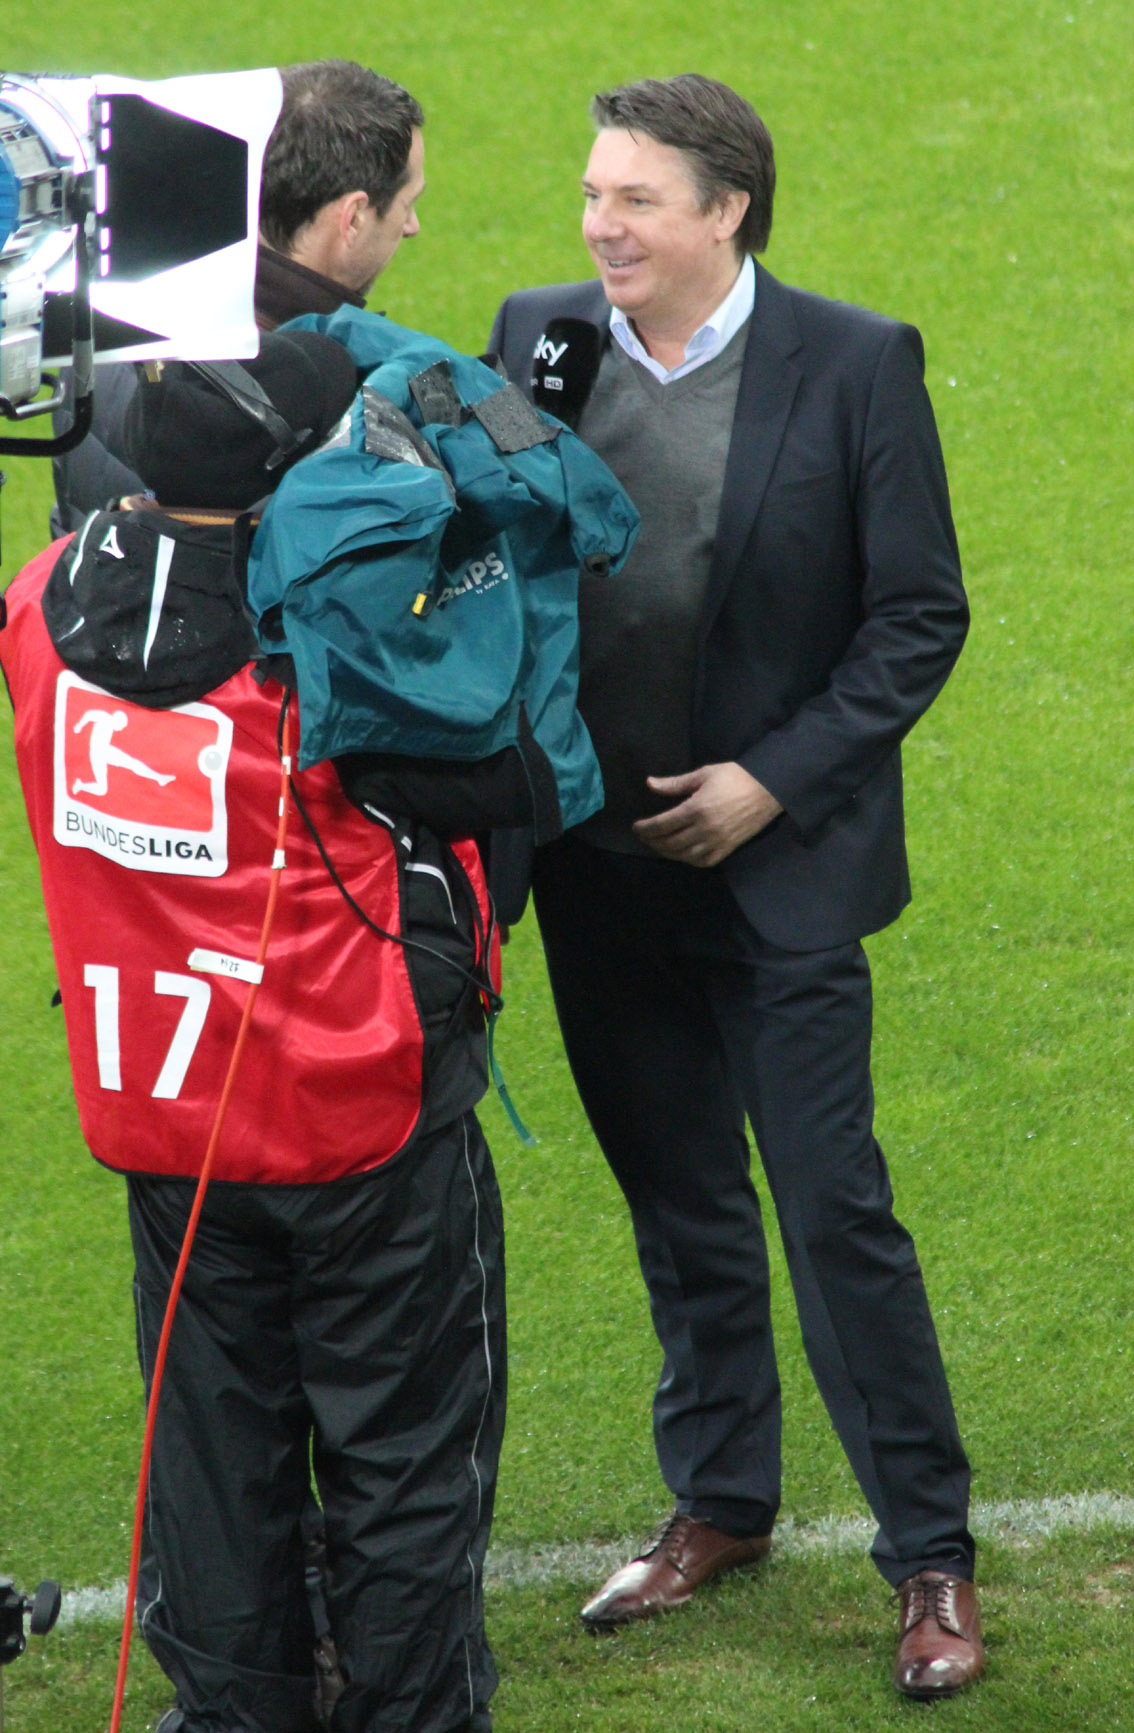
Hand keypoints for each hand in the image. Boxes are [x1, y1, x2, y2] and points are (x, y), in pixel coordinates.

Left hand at [632, 763, 783, 866]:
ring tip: (658, 844)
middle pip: (669, 843)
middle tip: (644, 836)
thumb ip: (675, 783)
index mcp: (696, 809)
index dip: (646, 828)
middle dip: (652, 841)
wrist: (768, 790)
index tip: (636, 827)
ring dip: (666, 852)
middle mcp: (704, 830)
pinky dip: (686, 859)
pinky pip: (701, 861)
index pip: (662, 825)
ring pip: (683, 855)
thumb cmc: (735, 777)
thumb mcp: (703, 774)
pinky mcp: (726, 849)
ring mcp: (716, 842)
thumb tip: (650, 783)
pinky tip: (680, 853)